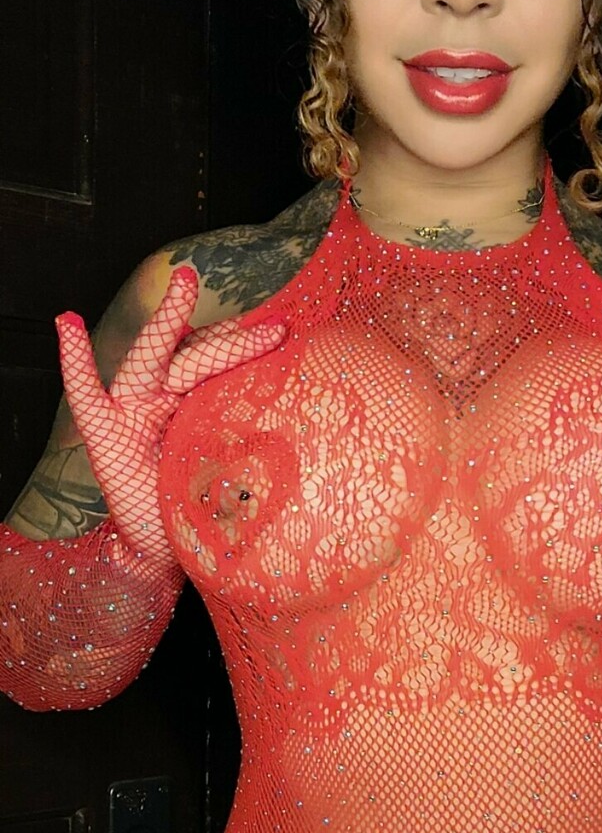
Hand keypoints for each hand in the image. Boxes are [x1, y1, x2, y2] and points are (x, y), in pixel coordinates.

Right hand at [55, 267, 287, 563]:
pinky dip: (76, 362)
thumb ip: (254, 443)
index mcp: (195, 400)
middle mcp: (164, 397)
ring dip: (167, 320)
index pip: (221, 362)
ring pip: (152, 360)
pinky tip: (68, 325)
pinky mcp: (104, 434)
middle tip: (273, 327)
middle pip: (196, 358)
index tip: (287, 333)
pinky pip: (86, 394)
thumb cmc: (202, 506)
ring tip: (185, 286)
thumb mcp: (237, 472)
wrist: (165, 547)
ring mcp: (132, 411)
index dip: (250, 346)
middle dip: (232, 339)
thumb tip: (301, 414)